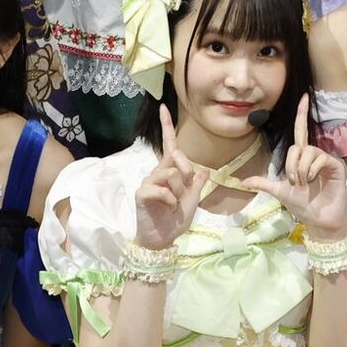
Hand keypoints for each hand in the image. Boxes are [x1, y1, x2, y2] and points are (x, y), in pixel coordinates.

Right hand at [135, 105, 206, 249]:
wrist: (163, 239)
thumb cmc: (176, 219)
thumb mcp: (193, 200)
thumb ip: (197, 184)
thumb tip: (204, 170)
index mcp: (169, 171)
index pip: (170, 145)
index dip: (167, 126)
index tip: (163, 107)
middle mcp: (157, 173)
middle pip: (176, 155)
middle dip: (187, 170)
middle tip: (187, 188)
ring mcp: (148, 183)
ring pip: (171, 172)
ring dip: (179, 189)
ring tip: (175, 203)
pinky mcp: (142, 194)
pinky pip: (161, 188)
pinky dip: (170, 199)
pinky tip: (169, 207)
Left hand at [242, 96, 346, 239]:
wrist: (319, 220)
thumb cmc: (303, 206)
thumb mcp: (280, 193)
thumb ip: (264, 183)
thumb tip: (244, 181)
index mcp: (301, 158)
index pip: (301, 132)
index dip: (302, 114)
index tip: (304, 97)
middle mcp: (314, 156)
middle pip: (298, 146)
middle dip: (291, 164)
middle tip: (294, 181)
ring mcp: (325, 161)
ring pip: (308, 151)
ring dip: (300, 169)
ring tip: (303, 183)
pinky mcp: (335, 166)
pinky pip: (320, 158)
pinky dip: (312, 170)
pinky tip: (312, 180)